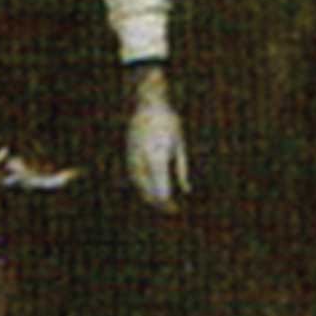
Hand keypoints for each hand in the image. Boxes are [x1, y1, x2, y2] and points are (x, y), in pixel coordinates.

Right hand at [126, 90, 189, 212]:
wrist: (148, 105)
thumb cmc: (168, 123)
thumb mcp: (179, 144)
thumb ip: (181, 168)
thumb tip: (186, 191)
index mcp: (157, 155)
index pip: (158, 187)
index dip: (164, 201)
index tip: (172, 208)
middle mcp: (143, 159)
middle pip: (147, 190)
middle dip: (159, 203)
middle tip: (172, 210)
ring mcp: (133, 158)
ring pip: (140, 186)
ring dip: (151, 197)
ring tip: (164, 204)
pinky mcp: (129, 157)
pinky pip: (136, 178)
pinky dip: (145, 187)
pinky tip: (154, 191)